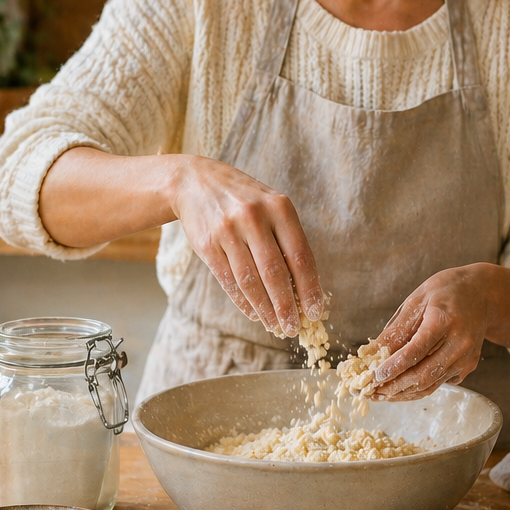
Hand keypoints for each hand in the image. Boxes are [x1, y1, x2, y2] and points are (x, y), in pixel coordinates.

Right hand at [170, 156, 325, 335]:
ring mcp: (228, 231)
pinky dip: (243, 301)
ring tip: (275, 325)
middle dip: (286, 306)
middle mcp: (254, 218)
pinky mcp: (207, 244)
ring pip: (250, 281)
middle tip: (293, 327)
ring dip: (265, 309)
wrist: (195, 181)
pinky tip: (253, 313)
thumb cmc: (243, 199)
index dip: (309, 288)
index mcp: (279, 208)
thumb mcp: (271, 205)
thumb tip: (304, 286)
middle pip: (275, 273)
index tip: (315, 311)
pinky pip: (228, 280)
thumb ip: (287, 238)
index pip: (300, 256)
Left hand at [370, 264, 509, 400]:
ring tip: (382, 394)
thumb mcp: (418, 300)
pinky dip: (419, 389)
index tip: (374, 375)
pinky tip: (401, 387)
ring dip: (404, 393)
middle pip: (423, 374)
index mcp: (444, 321)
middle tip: (373, 391)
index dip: (393, 366)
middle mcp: (459, 343)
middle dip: (395, 387)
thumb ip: (397, 328)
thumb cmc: (447, 291)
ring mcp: (466, 358)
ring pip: (431, 385)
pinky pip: (439, 383)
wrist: (484, 294)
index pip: (415, 351)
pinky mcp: (468, 367)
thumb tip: (371, 352)